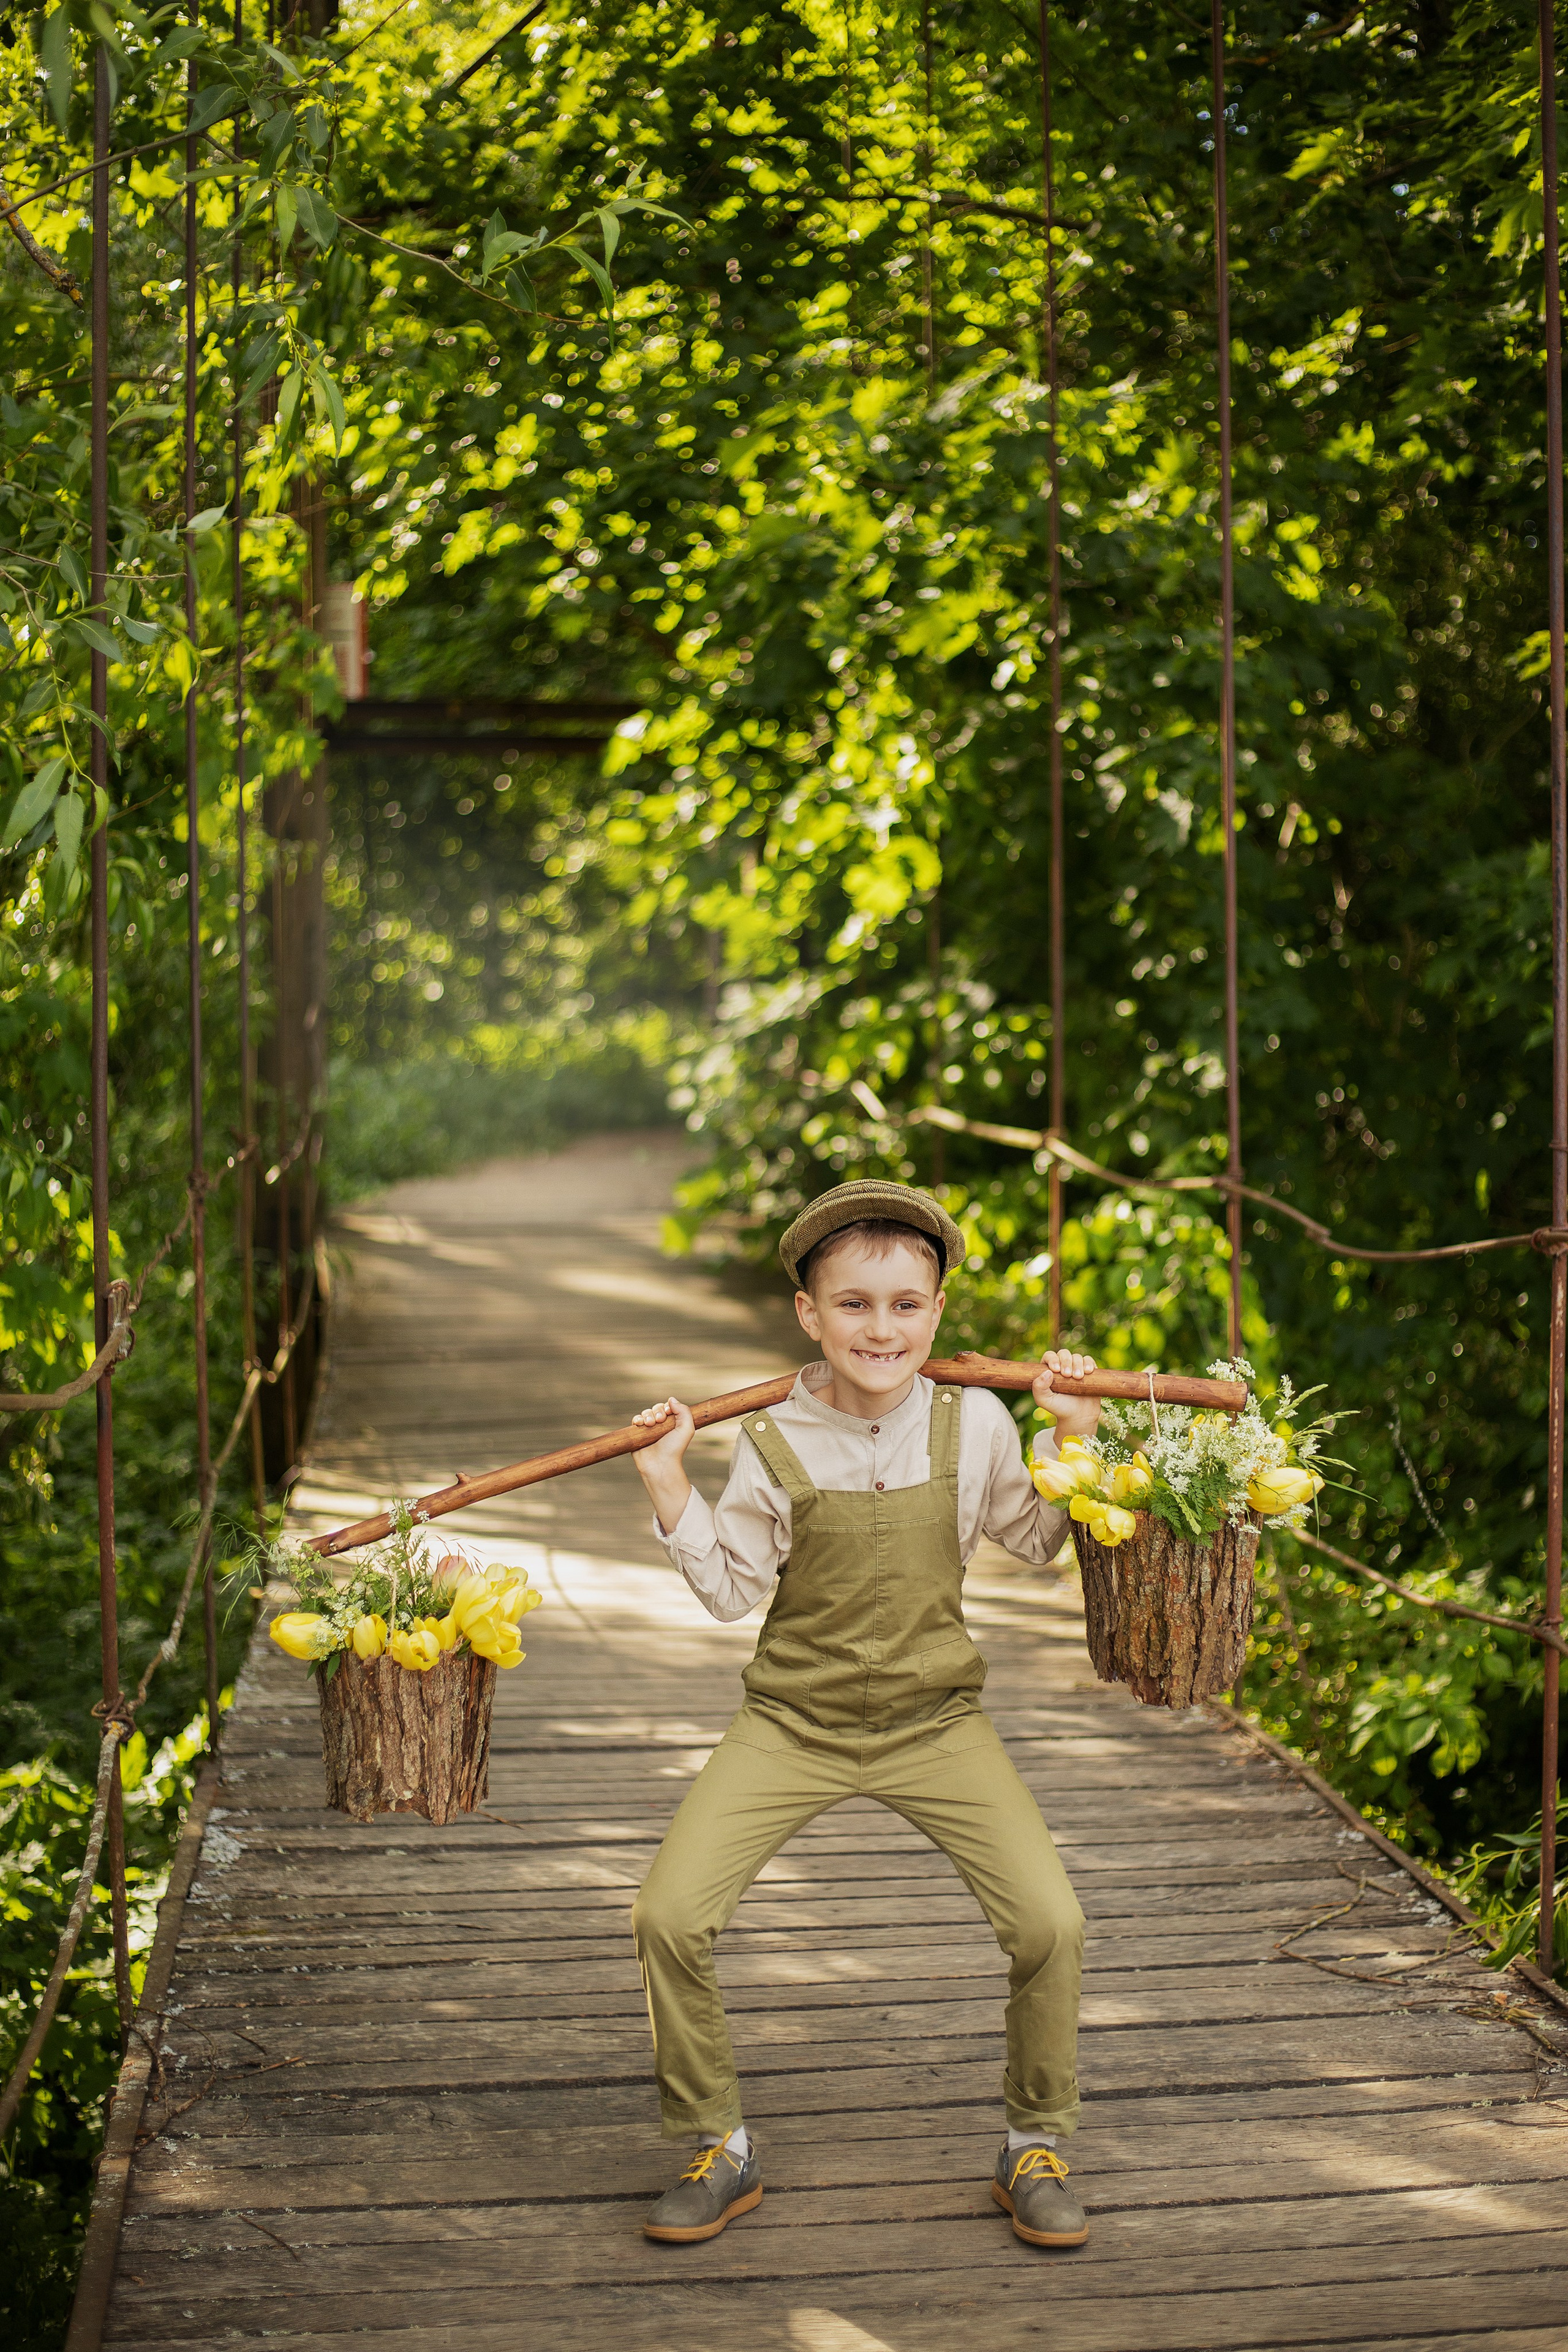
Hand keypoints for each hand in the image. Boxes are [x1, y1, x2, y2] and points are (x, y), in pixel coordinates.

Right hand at [631, 1397, 695, 1535]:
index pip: (667, 1408)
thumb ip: (684, 1411)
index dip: (666, 1407)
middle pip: (656, 1409)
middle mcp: (660, 1426)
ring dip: (647, 1415)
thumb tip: (671, 1399)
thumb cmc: (674, 1449)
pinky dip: (637, 1419)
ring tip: (650, 1424)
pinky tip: (640, 1423)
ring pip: (645, 1413)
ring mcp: (648, 1431)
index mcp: (672, 1424)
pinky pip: (635, 1421)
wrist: (660, 1465)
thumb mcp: (686, 1429)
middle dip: (657, 1411)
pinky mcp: (637, 1435)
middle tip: (659, 1420)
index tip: (668, 1413)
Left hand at [1033, 1349, 1099, 1441]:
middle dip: (1066, 1362)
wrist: (1079, 1417)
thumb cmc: (1059, 1408)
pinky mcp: (1088, 1371)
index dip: (1052, 1359)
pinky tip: (1088, 1371)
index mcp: (1049, 1371)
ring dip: (1077, 1364)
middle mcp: (1062, 1367)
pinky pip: (1089, 1360)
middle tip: (1068, 1376)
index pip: (1049, 1356)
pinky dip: (1089, 1363)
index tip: (1055, 1370)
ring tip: (1078, 1377)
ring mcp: (1076, 1368)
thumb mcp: (1044, 1400)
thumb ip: (1039, 1387)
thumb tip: (1047, 1372)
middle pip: (1063, 1354)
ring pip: (1077, 1357)